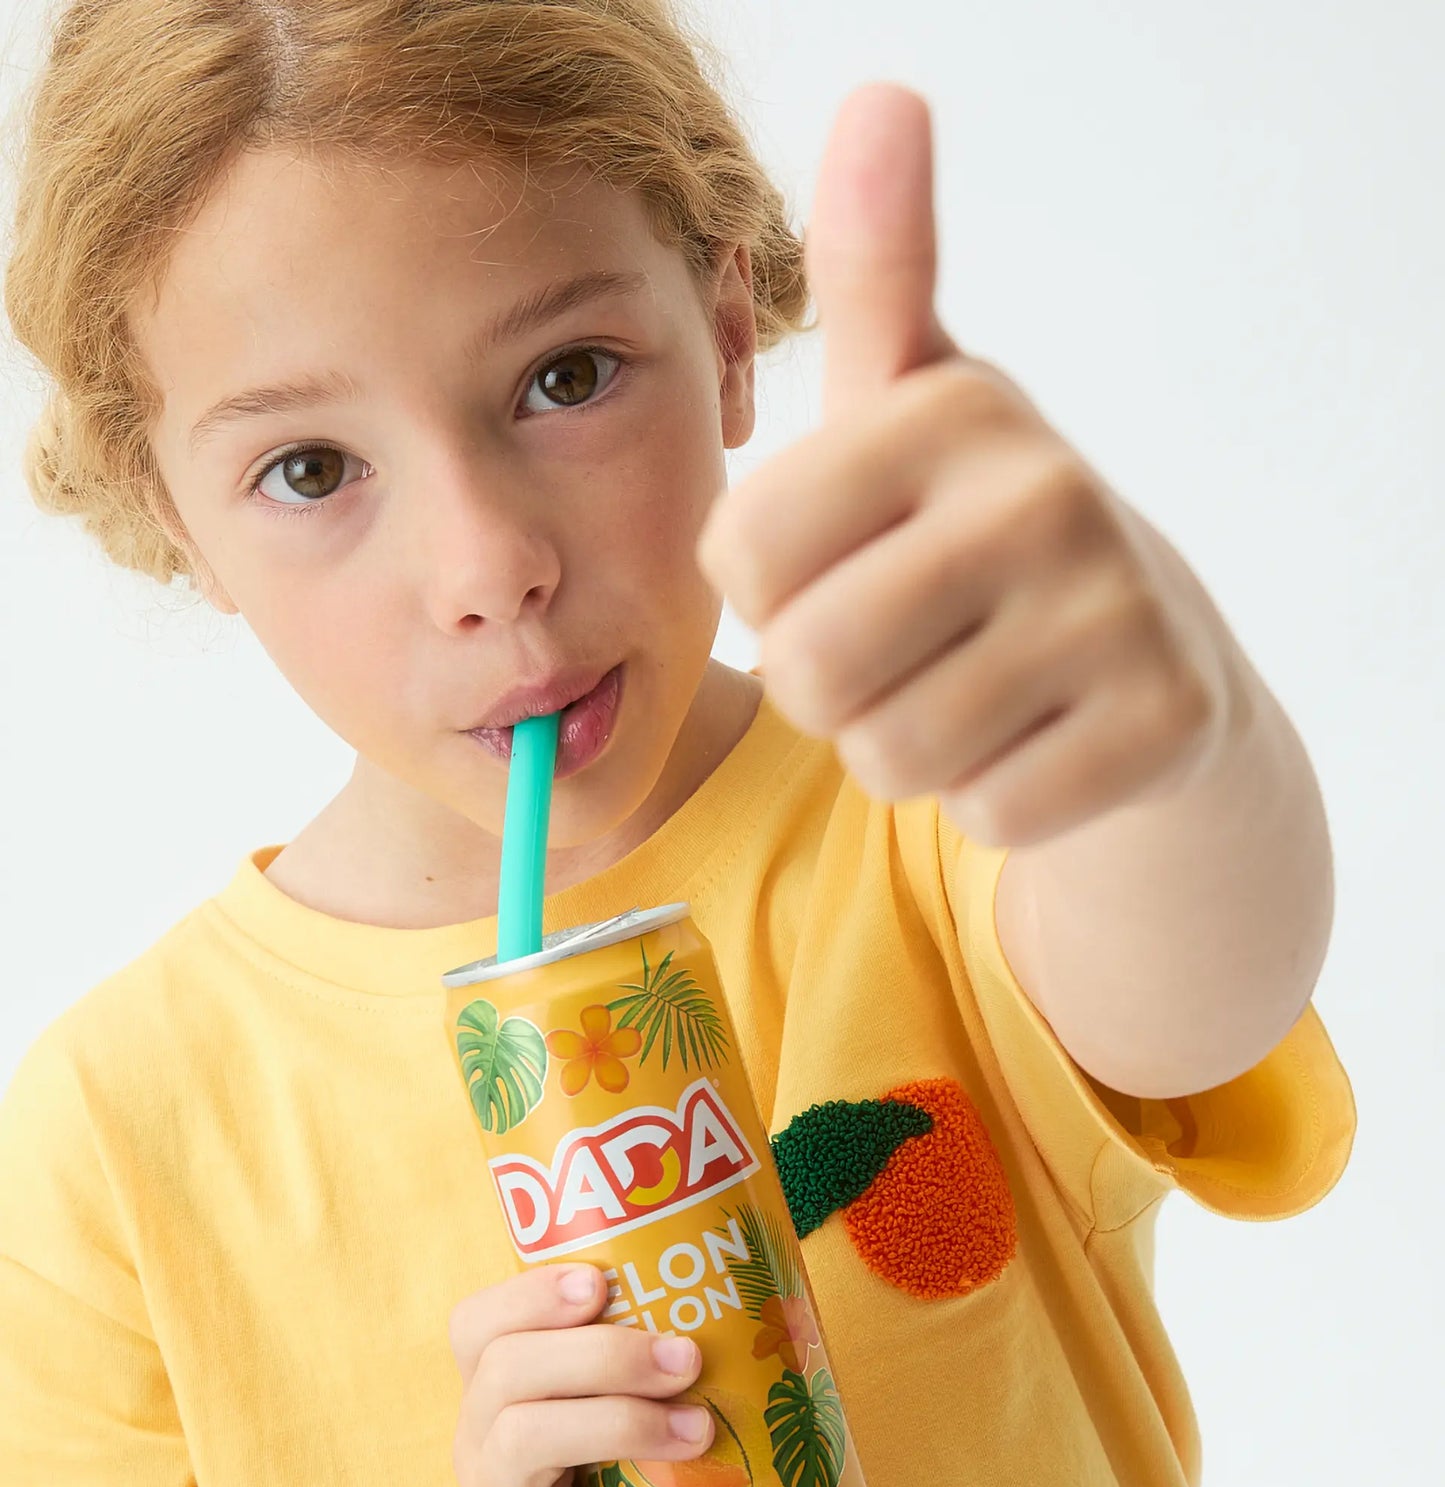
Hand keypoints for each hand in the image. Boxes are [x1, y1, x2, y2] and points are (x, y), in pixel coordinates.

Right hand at [448, 1265, 758, 1486]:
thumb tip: (770, 1323)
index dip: (527, 1294)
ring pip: (524, 1442)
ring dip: (623, 1424)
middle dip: (601, 1352)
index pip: (477, 1329)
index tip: (601, 1280)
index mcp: (496, 1408)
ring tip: (704, 1434)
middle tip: (687, 1358)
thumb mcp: (616, 1460)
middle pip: (507, 1372)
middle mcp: (477, 1455)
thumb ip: (651, 1399)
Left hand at [697, 82, 1232, 850]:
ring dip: (907, 750)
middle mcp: (1041, 494)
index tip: (838, 569)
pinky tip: (1035, 735)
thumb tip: (882, 96)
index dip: (766, 600)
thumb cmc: (983, 527)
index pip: (740, 559)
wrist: (1154, 656)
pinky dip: (992, 799)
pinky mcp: (1157, 722)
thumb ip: (874, 272)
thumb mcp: (918, 401)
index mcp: (950, 410)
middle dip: (831, 691)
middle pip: (809, 671)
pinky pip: (986, 812)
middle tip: (902, 650)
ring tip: (969, 688)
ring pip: (892, 758)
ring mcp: (1112, 612)